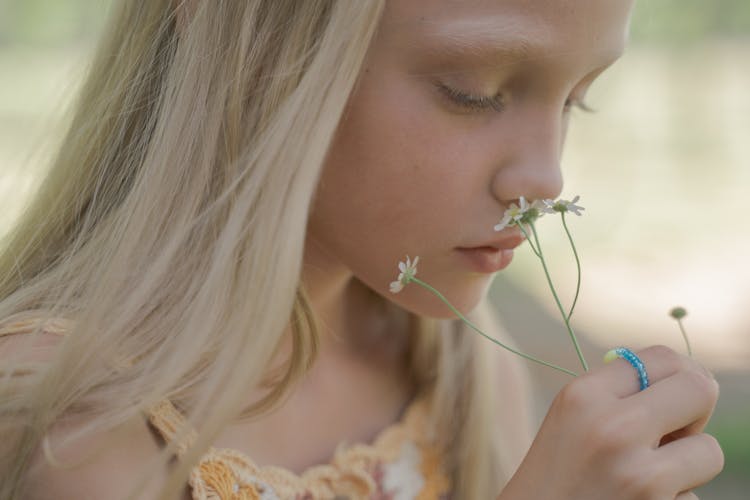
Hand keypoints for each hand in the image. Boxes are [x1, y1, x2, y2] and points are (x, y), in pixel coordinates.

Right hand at [498, 345, 723, 499]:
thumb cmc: (555, 475)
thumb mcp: (570, 419)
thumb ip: (618, 394)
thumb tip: (691, 379)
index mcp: (584, 395)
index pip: (662, 356)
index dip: (679, 374)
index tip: (673, 396)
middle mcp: (612, 427)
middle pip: (699, 389)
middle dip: (697, 411)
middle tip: (677, 431)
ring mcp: (638, 474)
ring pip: (708, 451)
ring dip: (688, 466)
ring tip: (648, 476)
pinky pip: (695, 496)